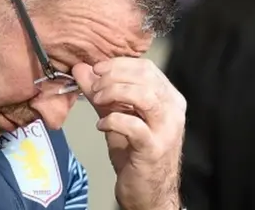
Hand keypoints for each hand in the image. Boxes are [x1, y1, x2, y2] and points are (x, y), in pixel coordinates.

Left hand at [72, 58, 185, 209]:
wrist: (147, 190)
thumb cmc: (135, 152)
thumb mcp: (116, 116)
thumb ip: (100, 92)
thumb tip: (81, 68)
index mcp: (168, 98)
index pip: (146, 67)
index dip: (117, 64)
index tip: (96, 70)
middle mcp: (173, 110)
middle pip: (144, 77)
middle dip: (112, 77)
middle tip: (93, 88)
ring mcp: (166, 130)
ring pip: (144, 95)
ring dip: (114, 93)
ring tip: (97, 101)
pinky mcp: (153, 148)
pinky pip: (134, 125)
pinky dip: (113, 120)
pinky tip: (101, 125)